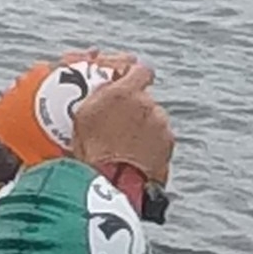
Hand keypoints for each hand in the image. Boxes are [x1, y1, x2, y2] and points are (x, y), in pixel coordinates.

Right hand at [67, 60, 173, 190]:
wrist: (113, 183)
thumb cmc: (92, 150)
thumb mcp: (84, 114)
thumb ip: (102, 93)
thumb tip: (110, 83)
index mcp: (127, 92)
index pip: (141, 70)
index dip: (136, 76)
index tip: (129, 83)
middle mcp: (149, 105)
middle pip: (146, 100)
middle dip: (135, 108)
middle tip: (119, 124)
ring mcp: (161, 126)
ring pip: (154, 120)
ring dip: (144, 127)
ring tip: (126, 145)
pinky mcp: (168, 146)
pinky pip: (160, 139)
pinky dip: (151, 145)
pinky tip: (136, 156)